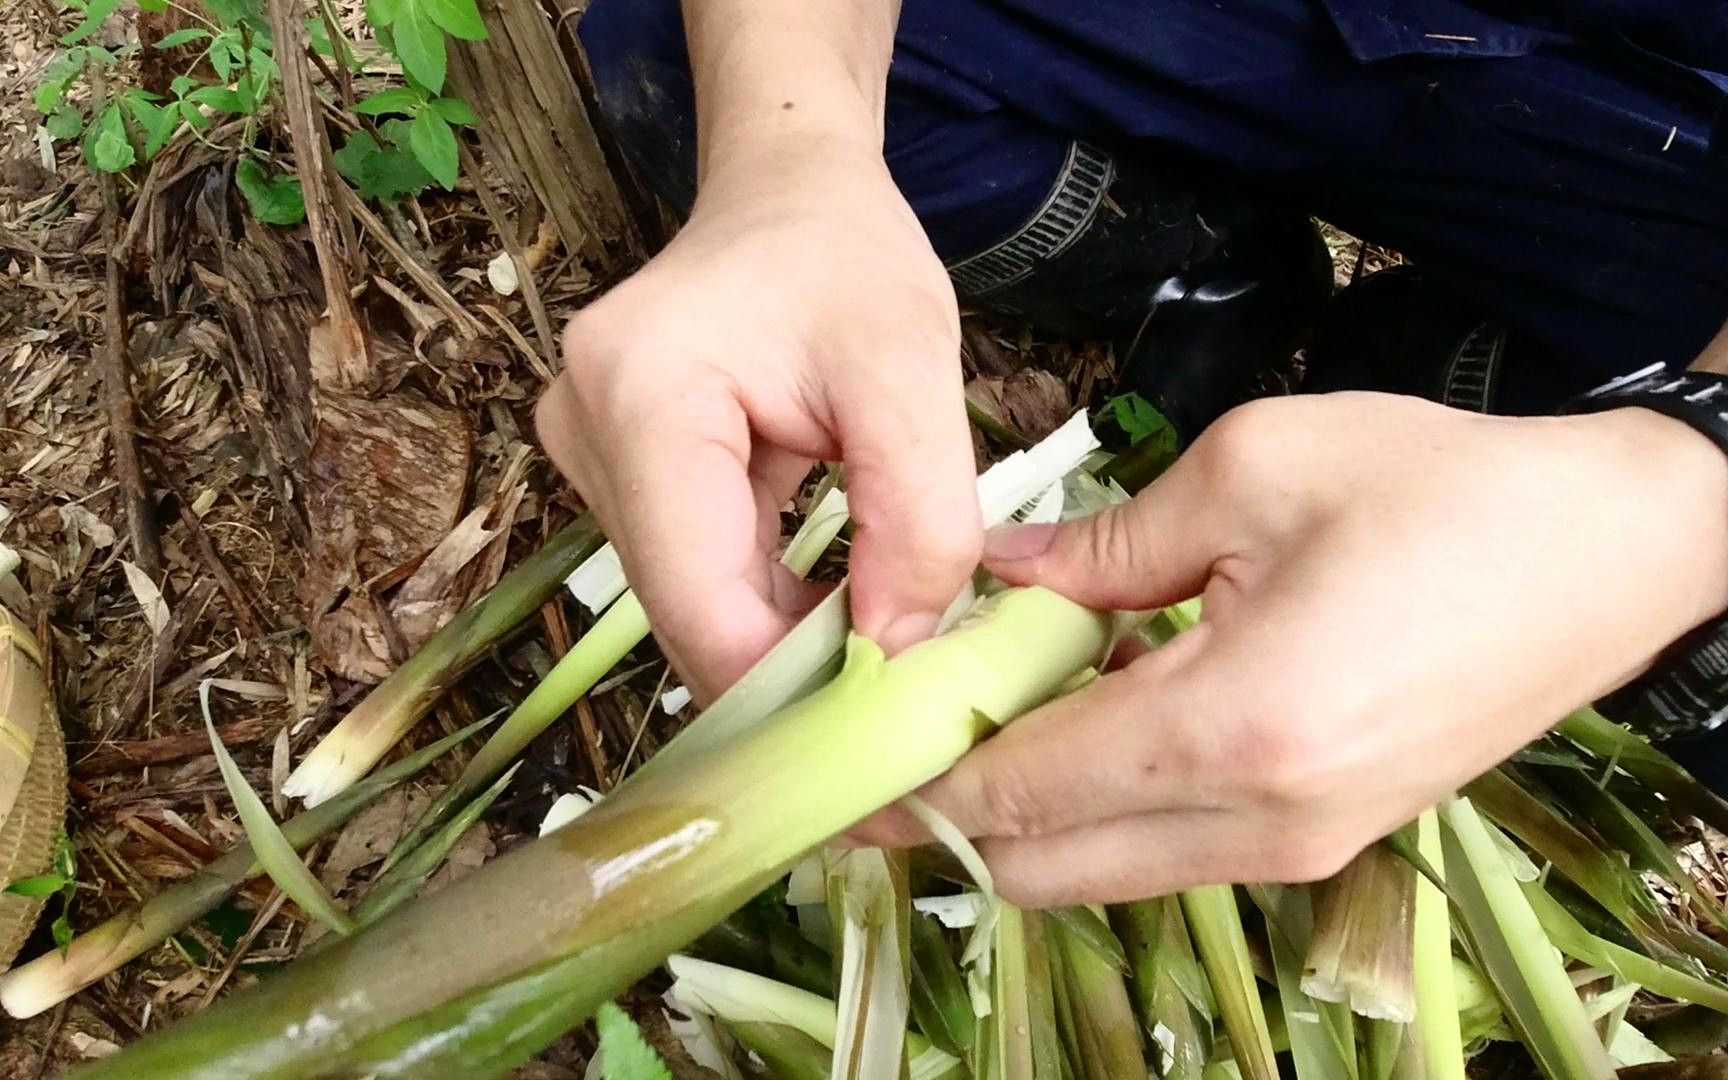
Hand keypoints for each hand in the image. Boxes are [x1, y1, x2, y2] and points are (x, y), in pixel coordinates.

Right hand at [535, 141, 978, 701]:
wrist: (786, 193)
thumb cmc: (845, 257)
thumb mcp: (913, 366)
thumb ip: (918, 514)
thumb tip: (896, 652)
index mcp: (641, 398)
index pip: (701, 603)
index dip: (790, 684)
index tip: (886, 727)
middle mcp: (584, 435)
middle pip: (690, 614)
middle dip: (795, 671)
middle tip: (898, 710)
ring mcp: (587, 459)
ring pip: (693, 607)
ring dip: (785, 642)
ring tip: (882, 651)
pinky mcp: (615, 477)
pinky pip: (694, 577)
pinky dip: (769, 606)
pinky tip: (837, 610)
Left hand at [855, 393, 1727, 904]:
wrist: (1610, 549)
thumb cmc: (1443, 491)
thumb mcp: (1251, 474)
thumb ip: (1099, 546)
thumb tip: (992, 575)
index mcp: (1230, 731)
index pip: (1013, 790)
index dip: (910, 770)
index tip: (840, 733)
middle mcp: (1259, 823)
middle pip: (1037, 864)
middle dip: (949, 803)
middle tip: (902, 711)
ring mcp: (1298, 847)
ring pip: (1099, 867)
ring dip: (1025, 801)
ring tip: (991, 696)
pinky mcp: (1323, 839)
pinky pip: (1168, 847)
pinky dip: (1102, 798)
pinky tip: (1091, 703)